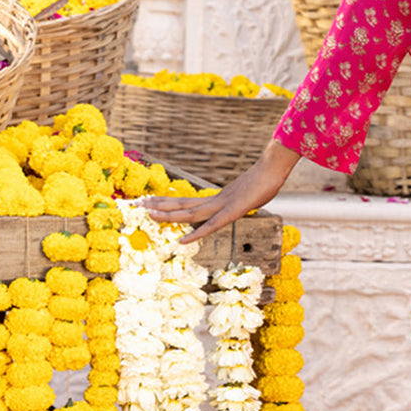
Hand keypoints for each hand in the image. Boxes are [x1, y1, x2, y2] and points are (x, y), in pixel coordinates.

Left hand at [144, 140, 299, 243]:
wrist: (273, 169)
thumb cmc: (265, 181)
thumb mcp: (248, 194)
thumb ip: (239, 200)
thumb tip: (238, 201)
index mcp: (216, 198)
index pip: (186, 201)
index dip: (167, 202)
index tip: (149, 203)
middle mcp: (214, 201)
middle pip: (181, 205)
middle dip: (158, 206)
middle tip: (137, 205)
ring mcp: (222, 206)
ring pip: (190, 213)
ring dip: (168, 215)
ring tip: (148, 215)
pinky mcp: (232, 212)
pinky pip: (211, 226)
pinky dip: (196, 234)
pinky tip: (183, 241)